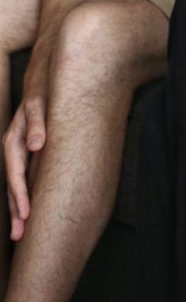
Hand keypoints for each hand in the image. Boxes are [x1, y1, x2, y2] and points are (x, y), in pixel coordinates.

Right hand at [3, 94, 46, 240]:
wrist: (43, 79)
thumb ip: (37, 122)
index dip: (20, 194)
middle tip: (20, 235)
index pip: (15, 172)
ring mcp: (19, 151)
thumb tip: (36, 144)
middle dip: (15, 210)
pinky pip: (23, 176)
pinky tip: (28, 209)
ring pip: (16, 183)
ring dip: (17, 207)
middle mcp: (14, 148)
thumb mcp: (40, 103)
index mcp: (14, 139)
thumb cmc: (44, 92)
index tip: (26, 215)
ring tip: (21, 232)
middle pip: (12, 184)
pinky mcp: (28, 151)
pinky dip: (23, 193)